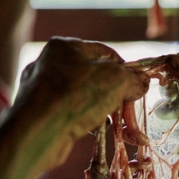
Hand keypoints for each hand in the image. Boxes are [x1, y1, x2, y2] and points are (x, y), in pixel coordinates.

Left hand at [13, 37, 148, 169]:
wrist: (36, 132)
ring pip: (80, 94)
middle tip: (123, 105)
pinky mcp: (35, 110)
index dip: (125, 70)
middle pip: (93, 74)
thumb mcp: (117, 80)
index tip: (135, 87)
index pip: (106, 53)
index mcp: (65, 46)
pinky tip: (88, 128)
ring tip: (106, 119)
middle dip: (111, 91)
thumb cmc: (77, 97)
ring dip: (97, 106)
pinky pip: (67, 110)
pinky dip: (80, 118)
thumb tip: (142, 83)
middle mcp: (48, 62)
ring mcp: (38, 87)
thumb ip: (134, 79)